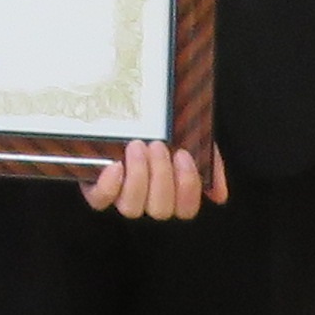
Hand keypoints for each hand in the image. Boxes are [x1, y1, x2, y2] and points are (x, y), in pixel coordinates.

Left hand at [82, 134, 217, 221]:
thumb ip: (209, 162)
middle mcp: (148, 200)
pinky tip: (116, 164)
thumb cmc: (163, 127)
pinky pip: (100, 200)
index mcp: (173, 191)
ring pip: (132, 208)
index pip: (186, 209)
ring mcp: (121, 196)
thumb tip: (219, 196)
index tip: (183, 155)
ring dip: (138, 177)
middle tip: (157, 145)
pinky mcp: (95, 188)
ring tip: (137, 146)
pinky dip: (109, 186)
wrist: (122, 104)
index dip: (187, 187)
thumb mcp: (192, 137)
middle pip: (160, 210)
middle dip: (161, 177)